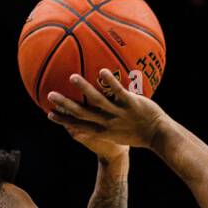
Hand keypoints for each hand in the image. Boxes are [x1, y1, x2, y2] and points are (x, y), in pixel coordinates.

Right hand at [46, 69, 166, 149]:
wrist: (158, 136)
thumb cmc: (140, 133)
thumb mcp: (120, 135)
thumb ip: (107, 126)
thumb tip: (98, 118)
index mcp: (103, 131)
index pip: (79, 126)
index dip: (63, 120)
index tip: (49, 113)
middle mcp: (108, 123)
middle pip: (83, 114)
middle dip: (65, 105)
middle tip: (50, 95)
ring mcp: (119, 113)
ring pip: (98, 101)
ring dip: (84, 90)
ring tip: (72, 78)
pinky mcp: (131, 104)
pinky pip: (119, 92)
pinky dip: (110, 82)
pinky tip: (101, 71)